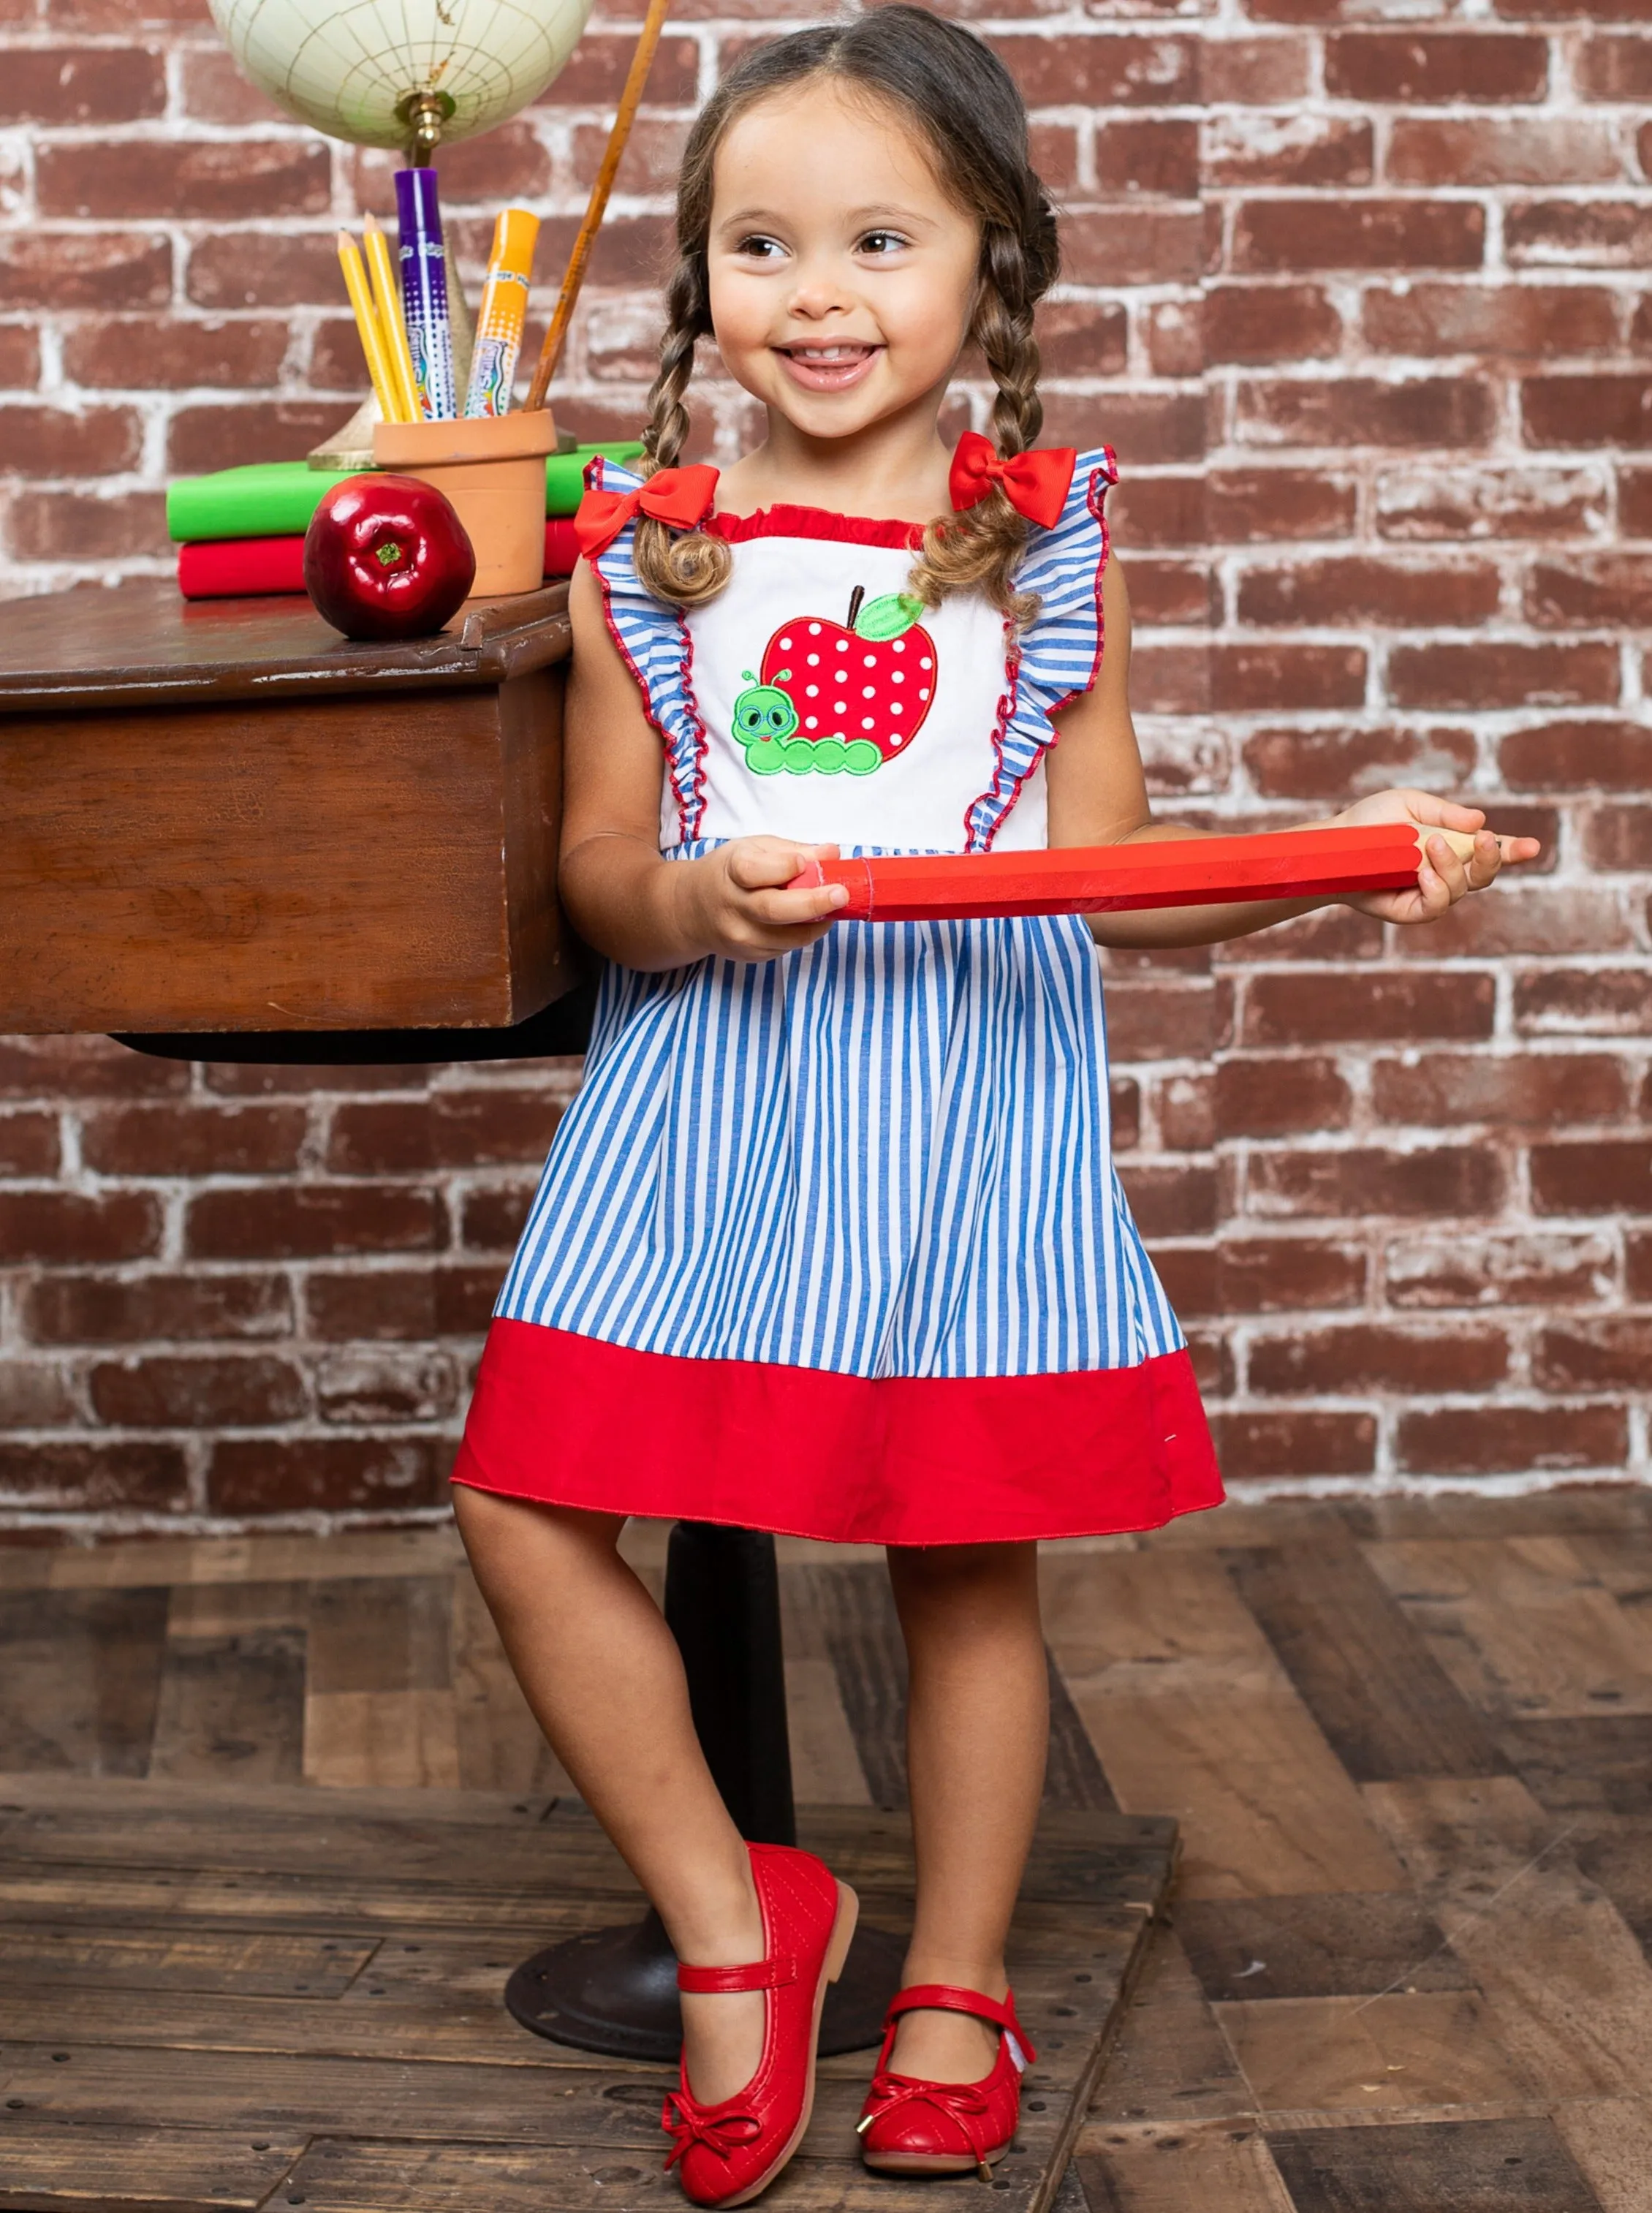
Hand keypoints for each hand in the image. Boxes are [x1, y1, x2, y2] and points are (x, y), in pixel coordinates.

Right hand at [673, 837, 848, 961]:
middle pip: (773, 910)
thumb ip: (794, 851)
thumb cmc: (730, 873)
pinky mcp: (751, 955)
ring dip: (818, 922)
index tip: (804, 862)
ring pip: (787, 936)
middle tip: (841, 894)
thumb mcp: (755, 850)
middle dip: (812, 903)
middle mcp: (732, 907)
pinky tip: (813, 918)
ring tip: (835, 905)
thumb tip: (833, 854)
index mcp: (731, 872)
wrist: (693, 910)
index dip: (780, 867)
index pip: (752, 872)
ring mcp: (740, 936)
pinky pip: (787, 946)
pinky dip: (806, 932)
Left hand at [1334, 789, 1541, 924]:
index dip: (1513, 849)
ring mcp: (1431, 893)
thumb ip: (1445, 813)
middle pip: (1484, 874)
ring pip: (1461, 887)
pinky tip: (1423, 874)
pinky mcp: (1411, 911)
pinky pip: (1436, 906)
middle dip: (1490, 858)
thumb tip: (1480, 821)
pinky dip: (1437, 889)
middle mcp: (1447, 871)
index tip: (1533, 846)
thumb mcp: (1410, 805)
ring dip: (1453, 866)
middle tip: (1483, 839)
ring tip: (1430, 845)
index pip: (1490, 849)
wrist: (1333, 847)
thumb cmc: (1371, 823)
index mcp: (1453, 844)